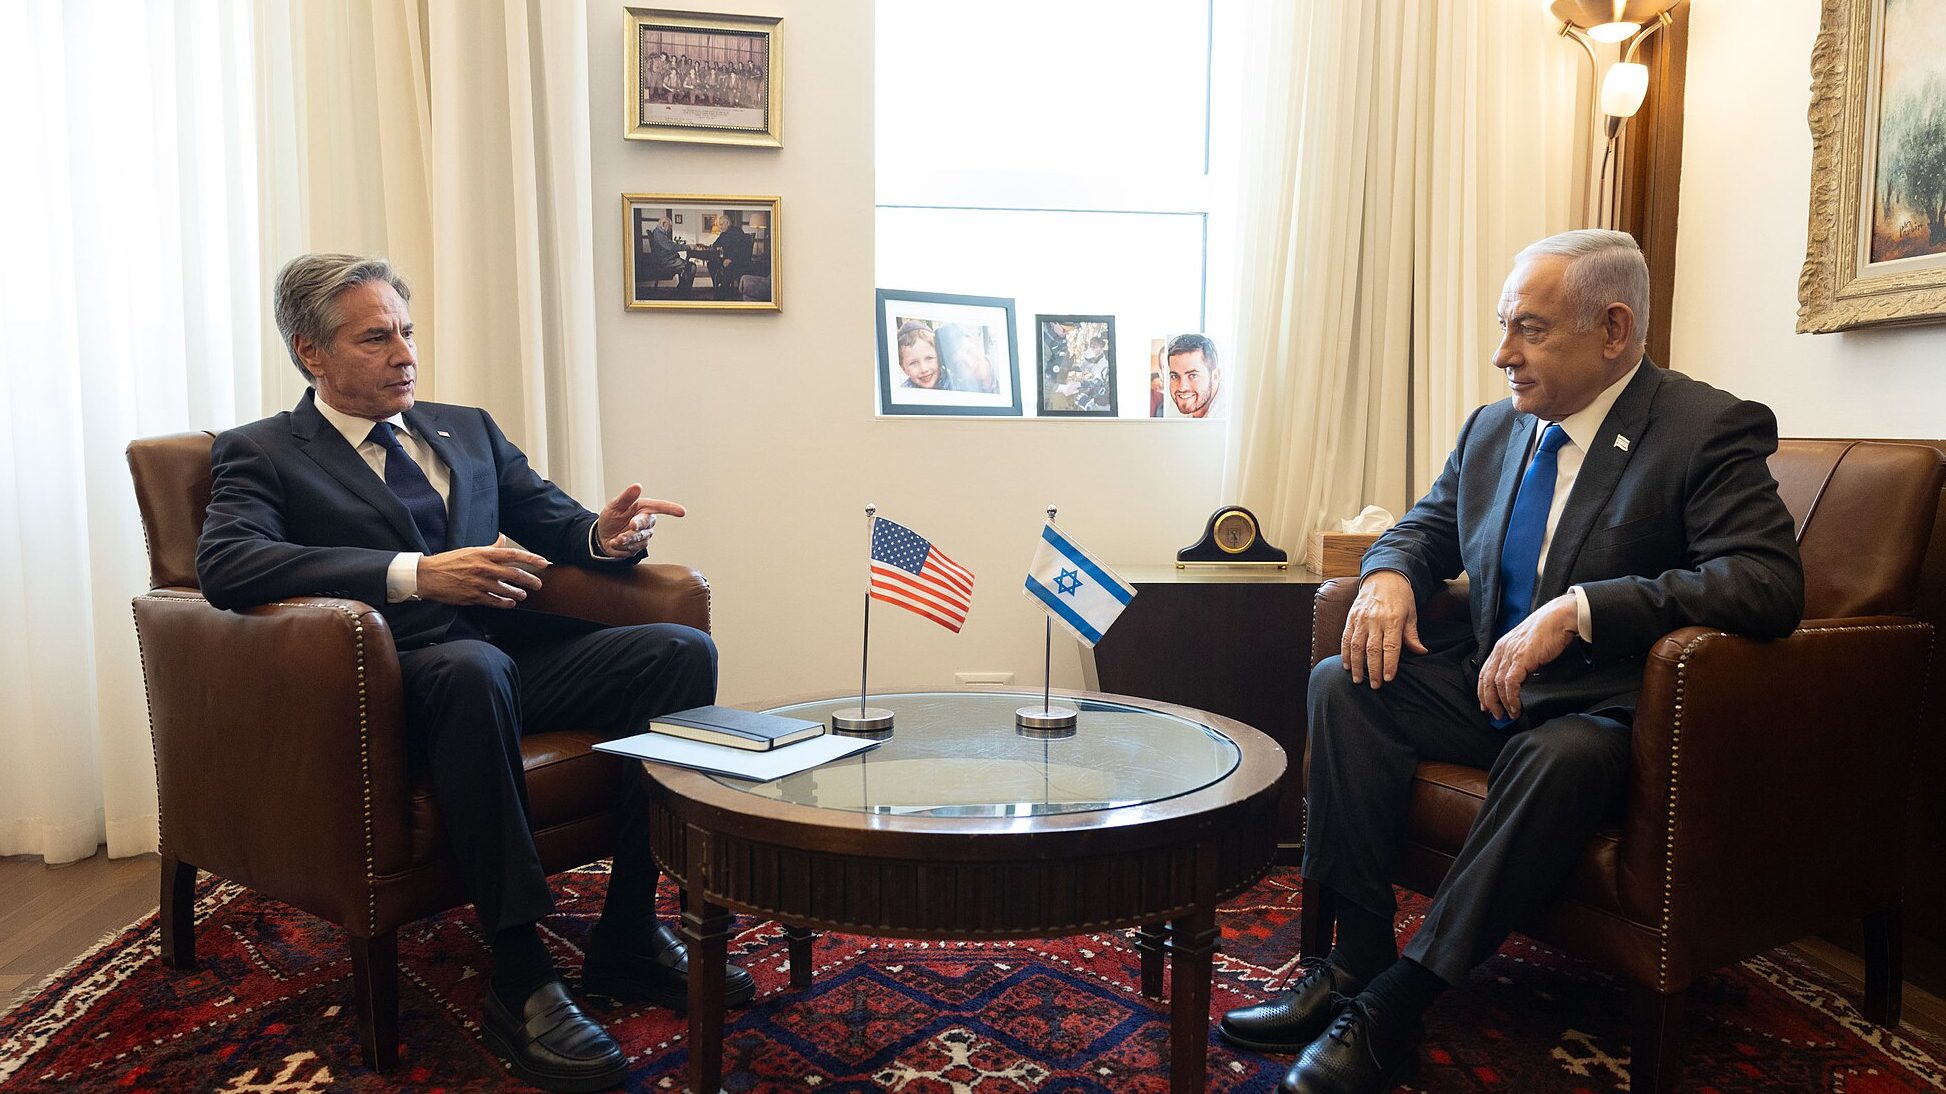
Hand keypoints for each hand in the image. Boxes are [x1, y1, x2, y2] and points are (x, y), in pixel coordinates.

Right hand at [417, 546, 547, 607]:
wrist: (427, 576)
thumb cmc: (448, 562)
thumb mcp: (470, 550)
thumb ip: (489, 548)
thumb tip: (502, 540)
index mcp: (483, 554)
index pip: (513, 554)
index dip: (531, 558)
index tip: (544, 562)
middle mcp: (483, 568)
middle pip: (514, 574)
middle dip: (530, 580)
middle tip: (538, 584)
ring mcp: (479, 583)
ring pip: (506, 590)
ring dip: (517, 593)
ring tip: (522, 595)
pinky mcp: (473, 596)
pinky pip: (494, 601)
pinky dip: (504, 603)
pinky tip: (510, 604)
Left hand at [596, 484, 685, 556]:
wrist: (602, 537)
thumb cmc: (611, 518)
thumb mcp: (615, 505)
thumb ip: (626, 497)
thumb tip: (637, 486)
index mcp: (643, 508)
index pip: (660, 507)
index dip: (671, 509)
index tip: (681, 512)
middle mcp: (646, 521)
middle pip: (647, 523)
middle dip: (638, 525)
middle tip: (631, 525)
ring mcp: (644, 535)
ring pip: (639, 538)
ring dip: (626, 538)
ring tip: (616, 539)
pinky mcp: (639, 547)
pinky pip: (633, 548)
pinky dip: (622, 546)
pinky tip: (614, 543)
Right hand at [1342, 570, 1425, 687]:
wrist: (1383, 576)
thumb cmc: (1400, 597)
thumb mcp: (1411, 614)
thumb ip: (1412, 635)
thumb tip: (1421, 652)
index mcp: (1393, 620)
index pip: (1391, 647)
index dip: (1389, 664)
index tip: (1388, 679)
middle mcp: (1375, 620)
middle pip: (1372, 650)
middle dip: (1373, 670)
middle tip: (1374, 686)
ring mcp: (1361, 618)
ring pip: (1356, 646)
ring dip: (1356, 665)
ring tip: (1358, 679)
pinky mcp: (1351, 617)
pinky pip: (1346, 638)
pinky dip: (1345, 653)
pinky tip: (1346, 664)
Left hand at [1477, 593, 1579, 720]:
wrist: (1559, 618)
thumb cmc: (1547, 630)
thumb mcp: (1525, 645)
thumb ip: (1518, 659)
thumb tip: (1519, 679)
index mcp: (1501, 646)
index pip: (1484, 672)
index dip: (1483, 691)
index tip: (1485, 705)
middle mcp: (1502, 649)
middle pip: (1486, 680)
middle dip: (1489, 701)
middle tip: (1495, 715)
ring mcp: (1510, 653)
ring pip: (1497, 684)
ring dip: (1502, 703)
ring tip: (1508, 714)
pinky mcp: (1521, 658)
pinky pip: (1510, 683)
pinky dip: (1511, 697)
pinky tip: (1516, 706)